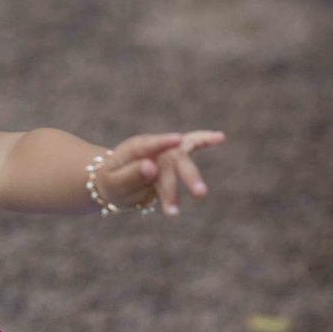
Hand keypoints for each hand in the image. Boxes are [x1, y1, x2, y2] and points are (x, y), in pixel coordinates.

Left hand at [96, 130, 224, 216]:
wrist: (113, 183)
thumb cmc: (112, 183)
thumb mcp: (115, 183)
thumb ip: (131, 176)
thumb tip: (151, 167)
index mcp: (134, 150)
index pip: (148, 146)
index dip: (163, 142)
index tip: (177, 140)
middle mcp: (152, 149)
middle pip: (171, 160)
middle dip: (185, 176)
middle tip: (200, 193)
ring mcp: (164, 153)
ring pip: (182, 163)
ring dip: (192, 179)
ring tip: (202, 195)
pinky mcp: (174, 159)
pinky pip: (190, 147)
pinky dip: (204, 141)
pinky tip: (220, 137)